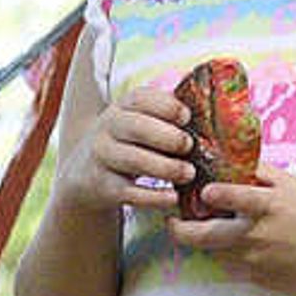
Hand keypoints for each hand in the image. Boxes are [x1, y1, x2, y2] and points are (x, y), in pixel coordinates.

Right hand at [55, 84, 198, 217]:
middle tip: (190, 146)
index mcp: (122, 106)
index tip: (188, 117)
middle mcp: (108, 127)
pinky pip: (129, 192)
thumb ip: (163, 117)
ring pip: (134, 160)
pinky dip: (153, 196)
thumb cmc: (127, 143)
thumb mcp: (136, 122)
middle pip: (137, 128)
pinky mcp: (102, 186)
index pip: (142, 98)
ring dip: (165, 167)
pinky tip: (173, 197)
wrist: (84, 175)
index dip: (167, 106)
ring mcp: (102, 157)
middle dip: (168, 137)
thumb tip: (210, 119)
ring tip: (189, 173)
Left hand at [165, 165, 295, 295]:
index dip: (212, 194)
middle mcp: (255, 235)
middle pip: (203, 236)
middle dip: (180, 229)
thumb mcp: (291, 185)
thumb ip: (259, 172)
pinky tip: (234, 244)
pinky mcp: (255, 278)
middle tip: (172, 221)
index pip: (232, 197)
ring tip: (205, 227)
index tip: (202, 191)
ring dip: (205, 240)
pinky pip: (229, 266)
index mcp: (267, 207)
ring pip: (212, 251)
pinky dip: (226, 254)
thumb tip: (229, 157)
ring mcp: (253, 260)